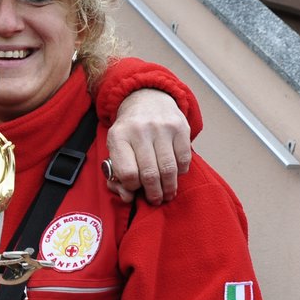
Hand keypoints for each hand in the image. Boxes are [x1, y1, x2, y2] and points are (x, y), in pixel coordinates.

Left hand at [107, 89, 192, 204]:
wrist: (147, 99)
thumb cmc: (130, 131)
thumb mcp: (115, 147)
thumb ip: (116, 175)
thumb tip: (128, 197)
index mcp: (119, 136)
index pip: (127, 173)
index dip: (132, 186)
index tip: (135, 189)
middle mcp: (140, 130)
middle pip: (149, 174)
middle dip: (153, 193)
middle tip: (155, 200)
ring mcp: (162, 127)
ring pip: (168, 169)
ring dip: (169, 187)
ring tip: (167, 194)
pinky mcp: (180, 127)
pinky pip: (184, 159)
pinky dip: (180, 172)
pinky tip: (175, 174)